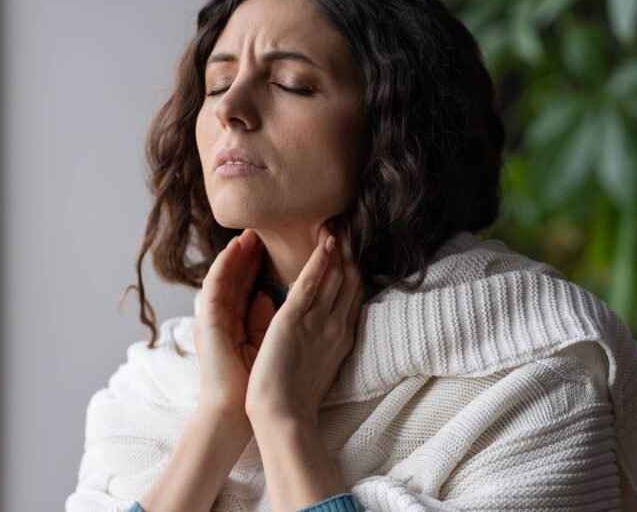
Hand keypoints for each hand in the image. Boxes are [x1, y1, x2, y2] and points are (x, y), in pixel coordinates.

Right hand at [192, 228, 272, 419]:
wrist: (233, 412)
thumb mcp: (262, 345)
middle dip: (251, 252)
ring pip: (226, 275)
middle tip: (264, 228)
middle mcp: (223, 317)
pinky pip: (216, 284)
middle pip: (238, 277)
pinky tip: (237, 247)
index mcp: (236, 324)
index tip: (277, 246)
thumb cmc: (252, 386)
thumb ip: (263, 320)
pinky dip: (226, 264)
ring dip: (238, 251)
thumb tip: (269, 297)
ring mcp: (213, 317)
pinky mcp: (208, 320)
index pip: (249, 286)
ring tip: (251, 230)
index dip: (260, 264)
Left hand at [244, 220, 364, 425]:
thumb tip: (317, 320)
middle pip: (349, 281)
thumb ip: (320, 337)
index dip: (353, 268)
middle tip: (348, 223)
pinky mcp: (296, 320)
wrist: (283, 415)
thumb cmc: (294, 395)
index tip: (351, 245)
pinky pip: (312, 283)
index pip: (352, 294)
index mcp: (340, 337)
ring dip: (337, 248)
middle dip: (350, 251)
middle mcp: (336, 326)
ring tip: (337, 222)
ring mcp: (319, 322)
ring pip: (335, 277)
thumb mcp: (316, 360)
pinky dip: (320, 260)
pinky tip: (326, 242)